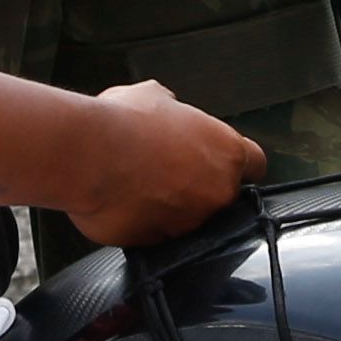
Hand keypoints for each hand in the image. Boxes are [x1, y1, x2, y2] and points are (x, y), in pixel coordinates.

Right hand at [58, 79, 259, 248]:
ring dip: (172, 207)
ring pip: (190, 219)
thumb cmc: (120, 122)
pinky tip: (125, 203)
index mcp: (226, 150)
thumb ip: (175, 110)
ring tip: (138, 185)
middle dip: (200, 187)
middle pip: (222, 195)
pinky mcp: (162, 244)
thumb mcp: (152, 96)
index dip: (236, 164)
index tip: (217, 161)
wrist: (86, 155)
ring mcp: (191, 222)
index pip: (255, 165)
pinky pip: (160, 236)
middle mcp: (218, 191)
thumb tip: (169, 108)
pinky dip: (147, 224)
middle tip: (166, 171)